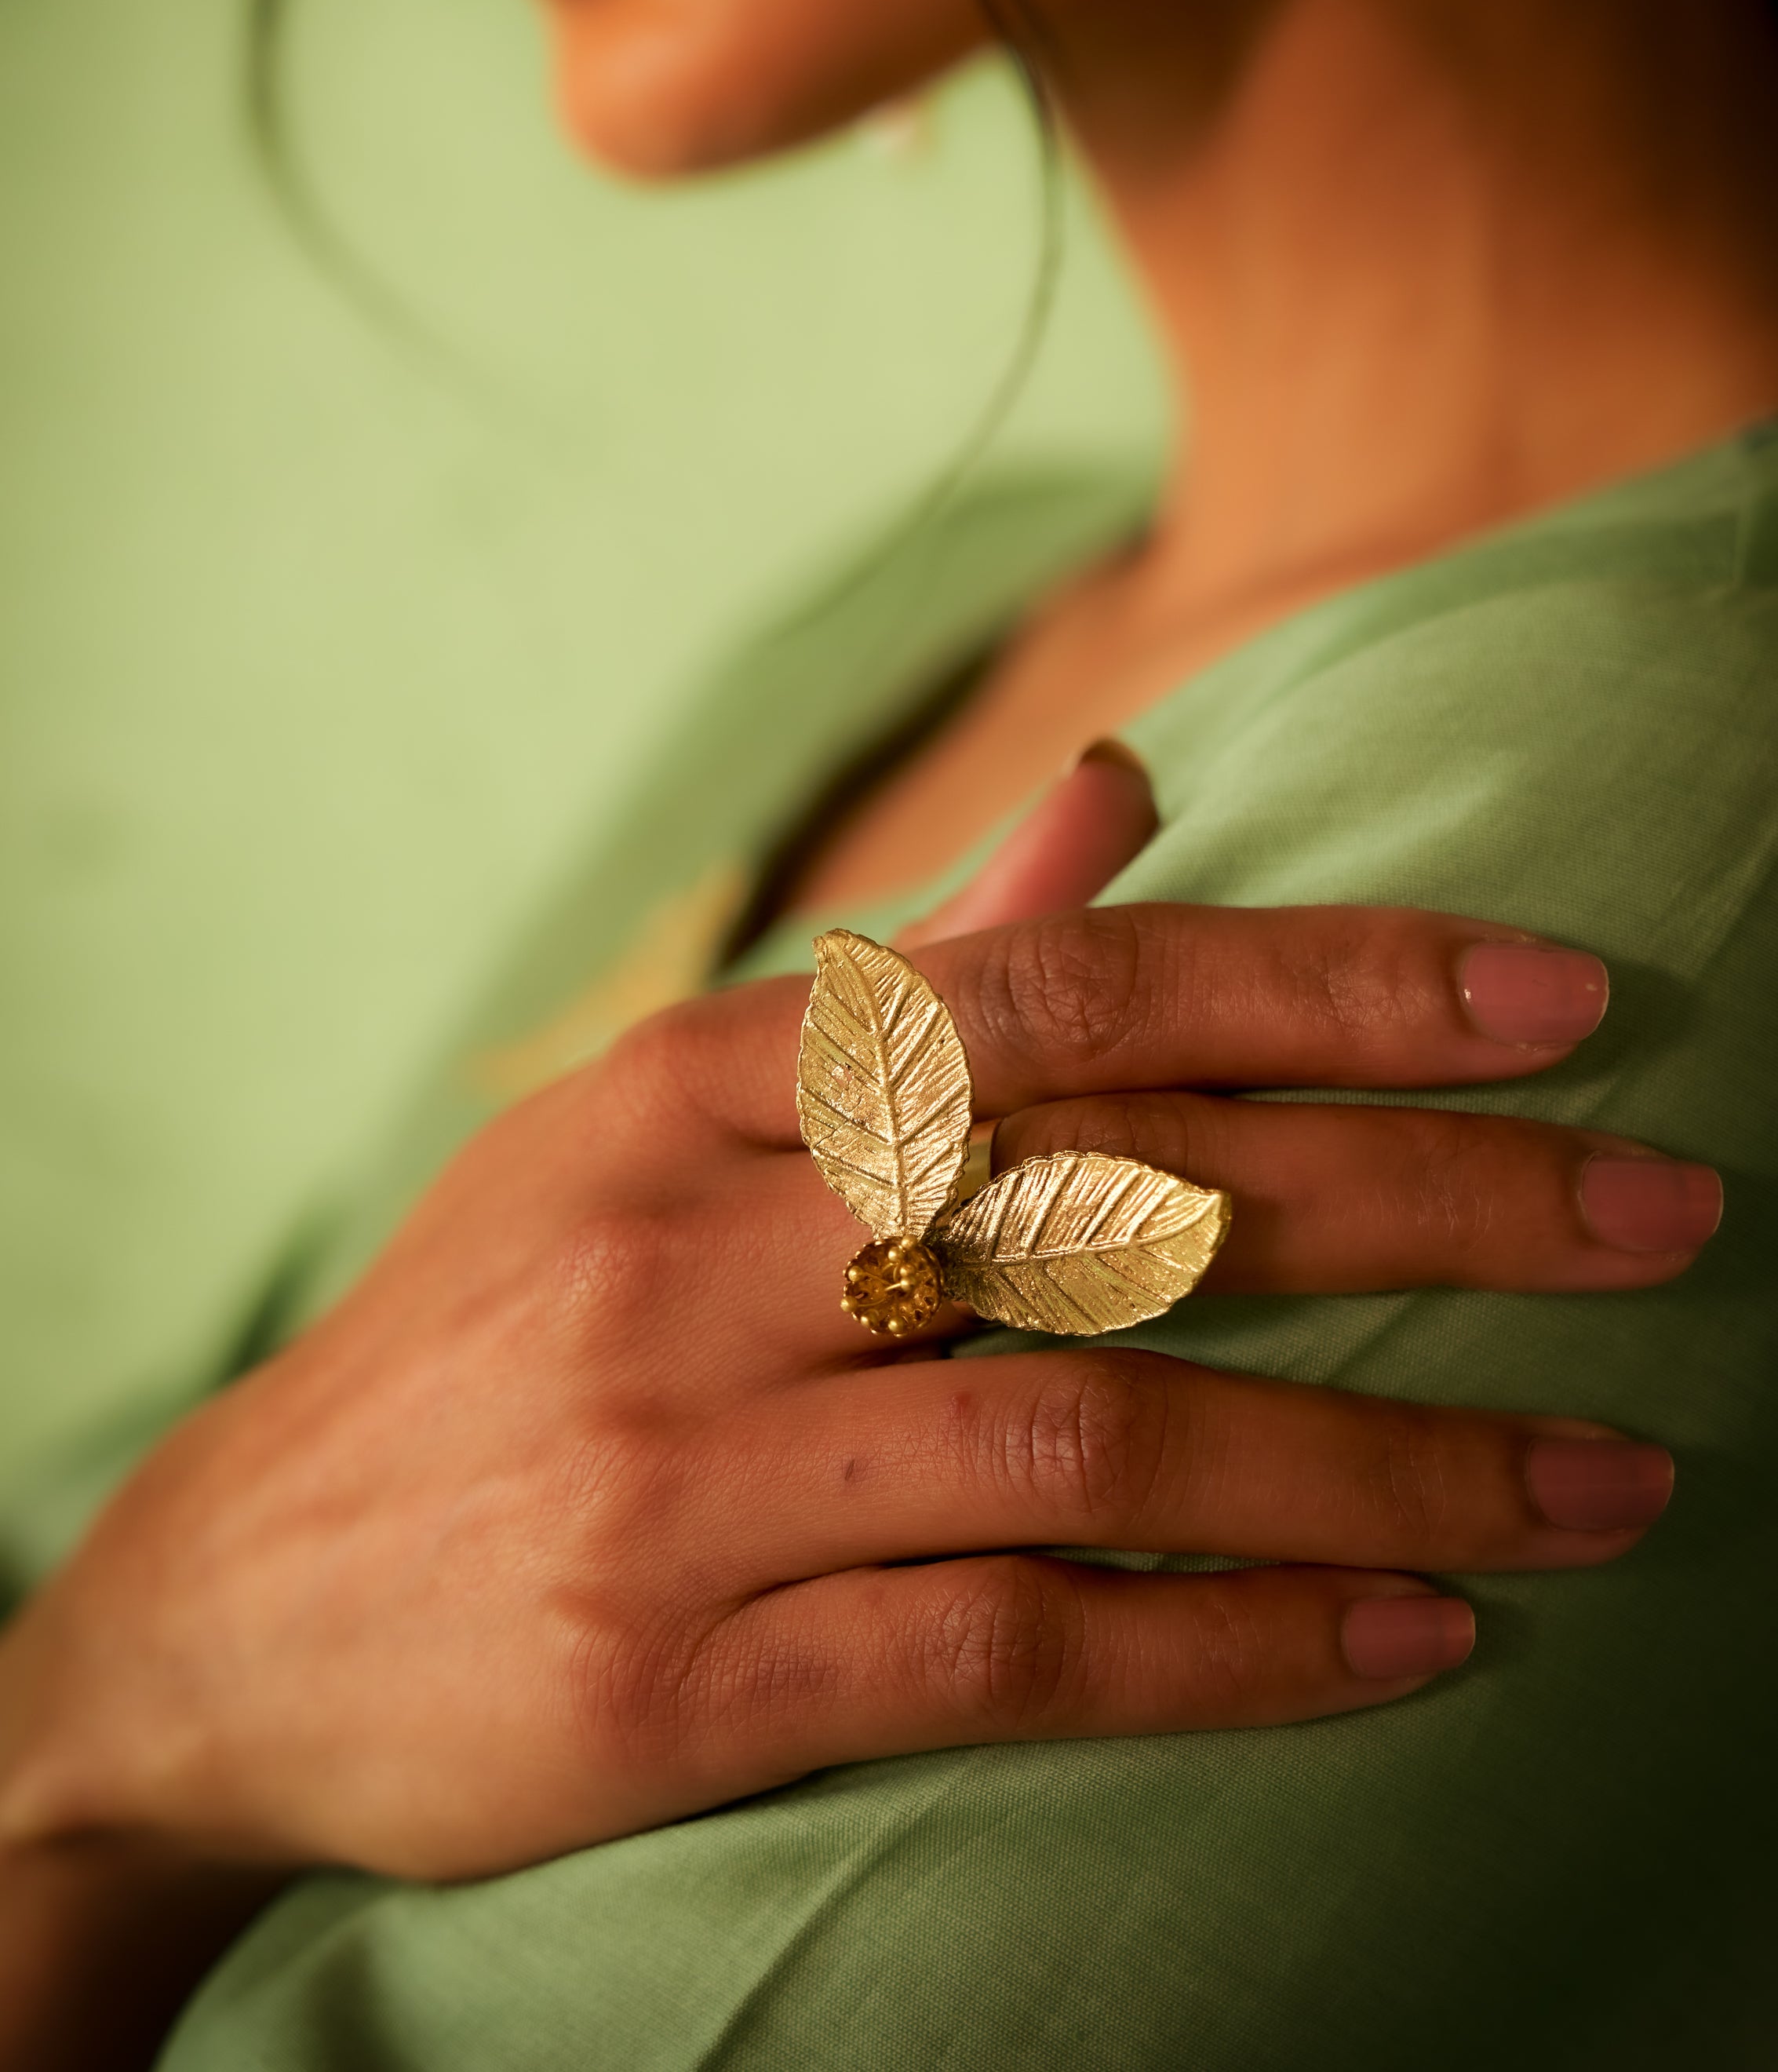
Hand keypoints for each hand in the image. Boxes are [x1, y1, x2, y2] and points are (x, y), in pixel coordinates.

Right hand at [0, 752, 1704, 1907]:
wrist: (228, 1603)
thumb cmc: (503, 1330)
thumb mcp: (660, 1118)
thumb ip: (913, 969)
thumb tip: (1122, 797)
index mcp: (707, 1077)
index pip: (1071, 995)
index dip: (1330, 992)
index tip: (1557, 1009)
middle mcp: (700, 1245)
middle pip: (1125, 1197)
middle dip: (1427, 1202)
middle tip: (1663, 1218)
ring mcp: (687, 1465)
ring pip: (1102, 1434)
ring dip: (1383, 1461)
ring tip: (1598, 1484)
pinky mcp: (677, 1675)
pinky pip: (1012, 1650)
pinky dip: (1233, 1646)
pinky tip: (1405, 1638)